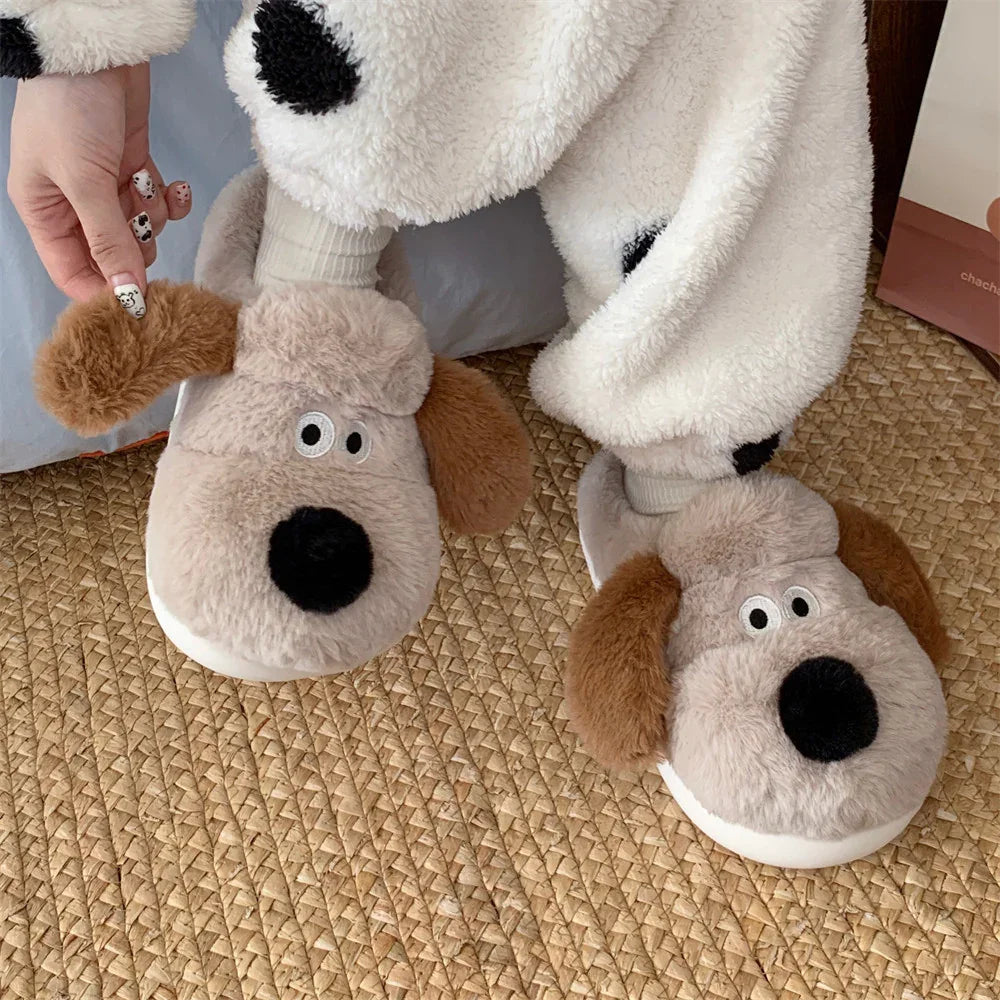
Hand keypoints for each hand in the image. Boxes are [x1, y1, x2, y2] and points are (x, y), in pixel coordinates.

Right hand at [7, 63, 191, 304]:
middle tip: (142, 223)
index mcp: (45, 213)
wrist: (91, 47)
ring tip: (146, 187)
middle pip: (114, 256)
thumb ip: (107, 240)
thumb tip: (126, 293)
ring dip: (154, 218)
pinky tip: (174, 185)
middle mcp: (74, 206)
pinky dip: (169, 199)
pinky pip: (158, 204)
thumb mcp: (84, 180)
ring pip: (141, 232)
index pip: (75, 275)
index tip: (141, 299)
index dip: (107, 291)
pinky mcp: (133, 169)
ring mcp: (106, 188)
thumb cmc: (68, 108)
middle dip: (136, 248)